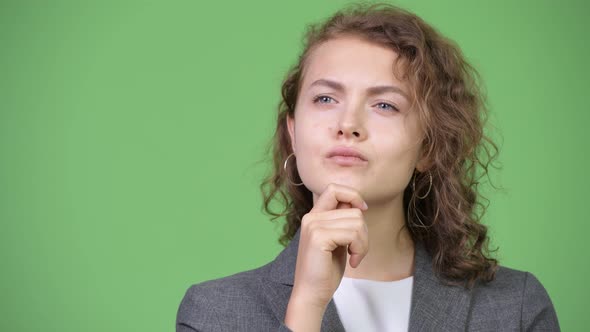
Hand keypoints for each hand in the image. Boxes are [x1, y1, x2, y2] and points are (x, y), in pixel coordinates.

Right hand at [290, 183, 369, 309]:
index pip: (334, 189)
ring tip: (354, 257)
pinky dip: (359, 249)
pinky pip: (352, 233)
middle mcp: (311, 217)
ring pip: (357, 221)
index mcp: (314, 216)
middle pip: (353, 210)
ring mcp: (313, 226)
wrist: (311, 294)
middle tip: (357, 251)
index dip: (353, 195)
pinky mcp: (318, 237)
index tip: (362, 211)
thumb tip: (358, 205)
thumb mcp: (337, 241)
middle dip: (364, 232)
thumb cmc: (325, 271)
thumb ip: (342, 221)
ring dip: (363, 243)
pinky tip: (352, 261)